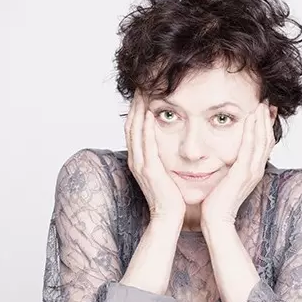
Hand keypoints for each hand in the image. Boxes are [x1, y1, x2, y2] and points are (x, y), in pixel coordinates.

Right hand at [125, 89, 185, 221]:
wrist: (169, 216)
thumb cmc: (170, 194)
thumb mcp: (164, 171)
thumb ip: (162, 156)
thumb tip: (170, 142)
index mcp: (140, 158)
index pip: (134, 127)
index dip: (136, 108)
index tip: (143, 91)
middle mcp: (136, 159)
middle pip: (131, 125)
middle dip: (135, 104)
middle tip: (140, 85)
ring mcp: (141, 164)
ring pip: (135, 131)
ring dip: (138, 110)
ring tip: (142, 92)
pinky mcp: (149, 170)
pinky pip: (146, 144)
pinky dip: (145, 128)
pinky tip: (149, 113)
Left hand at [200, 102, 274, 225]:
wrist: (216, 218)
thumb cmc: (218, 199)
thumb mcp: (228, 178)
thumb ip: (232, 165)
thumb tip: (229, 154)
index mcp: (253, 170)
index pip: (264, 144)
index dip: (266, 127)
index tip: (264, 111)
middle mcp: (256, 169)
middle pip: (266, 139)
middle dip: (266, 119)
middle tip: (266, 102)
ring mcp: (251, 171)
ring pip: (261, 141)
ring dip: (261, 121)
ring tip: (260, 105)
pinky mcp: (242, 173)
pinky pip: (249, 148)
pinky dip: (251, 132)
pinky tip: (250, 119)